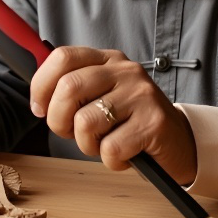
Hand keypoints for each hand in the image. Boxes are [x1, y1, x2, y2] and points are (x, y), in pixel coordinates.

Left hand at [30, 46, 196, 184]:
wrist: (179, 142)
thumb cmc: (130, 123)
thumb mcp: (101, 97)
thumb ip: (73, 91)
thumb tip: (38, 102)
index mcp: (108, 59)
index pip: (62, 57)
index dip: (42, 85)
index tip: (40, 109)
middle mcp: (125, 70)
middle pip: (68, 88)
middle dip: (59, 121)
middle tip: (72, 134)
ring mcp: (141, 94)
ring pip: (86, 122)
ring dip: (88, 145)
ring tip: (106, 144)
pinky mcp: (153, 122)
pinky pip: (110, 148)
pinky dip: (112, 160)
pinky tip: (126, 154)